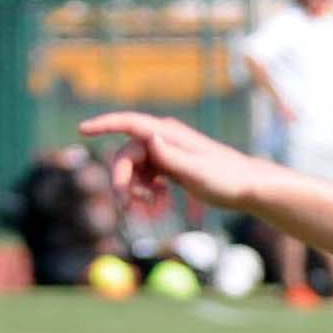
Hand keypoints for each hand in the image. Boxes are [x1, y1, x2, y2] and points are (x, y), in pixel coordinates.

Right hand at [80, 111, 271, 214]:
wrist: (250, 187)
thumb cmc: (228, 179)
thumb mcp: (198, 172)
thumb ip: (171, 156)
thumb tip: (148, 139)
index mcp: (169, 134)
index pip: (130, 124)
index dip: (104, 124)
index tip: (82, 130)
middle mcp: (165, 139)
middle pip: (128, 155)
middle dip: (123, 179)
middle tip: (127, 206)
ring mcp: (168, 152)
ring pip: (136, 168)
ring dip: (136, 189)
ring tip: (152, 208)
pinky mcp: (172, 166)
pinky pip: (148, 177)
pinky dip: (148, 191)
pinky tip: (159, 205)